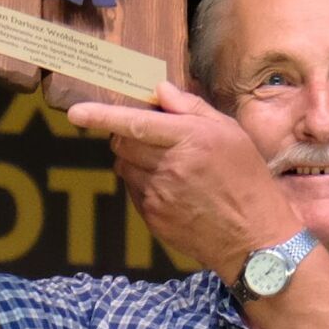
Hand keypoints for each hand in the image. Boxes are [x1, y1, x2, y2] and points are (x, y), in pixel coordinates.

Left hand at [68, 82, 299, 279]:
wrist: (253, 237)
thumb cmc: (247, 179)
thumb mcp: (231, 133)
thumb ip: (192, 108)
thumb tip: (160, 90)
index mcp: (190, 139)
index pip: (135, 123)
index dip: (101, 116)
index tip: (75, 112)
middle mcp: (170, 166)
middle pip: (123, 143)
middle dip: (127, 134)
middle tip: (151, 138)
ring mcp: (159, 195)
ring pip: (124, 167)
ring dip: (135, 160)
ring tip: (166, 165)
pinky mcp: (154, 218)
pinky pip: (133, 191)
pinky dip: (143, 183)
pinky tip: (171, 189)